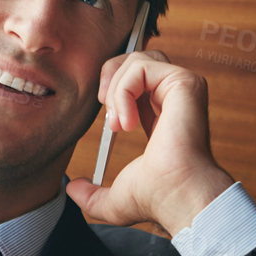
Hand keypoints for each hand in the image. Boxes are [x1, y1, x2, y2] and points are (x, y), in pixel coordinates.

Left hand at [65, 49, 233, 233]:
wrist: (177, 196)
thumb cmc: (157, 198)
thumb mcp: (114, 197)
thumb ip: (91, 194)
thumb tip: (71, 189)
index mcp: (163, 112)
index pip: (135, 79)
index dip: (113, 91)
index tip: (112, 125)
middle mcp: (176, 96)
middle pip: (135, 58)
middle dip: (110, 80)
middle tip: (108, 118)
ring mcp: (183, 87)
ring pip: (135, 59)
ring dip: (115, 89)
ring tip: (118, 123)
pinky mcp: (184, 83)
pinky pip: (140, 66)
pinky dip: (124, 91)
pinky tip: (127, 122)